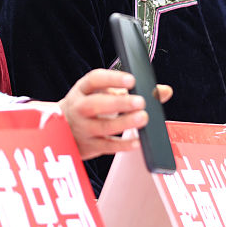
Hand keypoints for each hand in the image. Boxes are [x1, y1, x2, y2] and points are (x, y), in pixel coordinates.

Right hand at [55, 68, 172, 159]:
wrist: (62, 129)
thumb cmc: (88, 107)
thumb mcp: (103, 92)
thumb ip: (132, 91)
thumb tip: (164, 91)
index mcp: (82, 89)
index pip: (94, 80)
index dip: (112, 79)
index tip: (131, 80)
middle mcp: (79, 108)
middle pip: (95, 104)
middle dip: (118, 103)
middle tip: (140, 102)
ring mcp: (82, 128)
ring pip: (101, 127)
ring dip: (123, 123)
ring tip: (142, 118)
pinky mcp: (88, 146)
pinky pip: (106, 147)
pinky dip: (122, 145)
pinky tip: (136, 142)